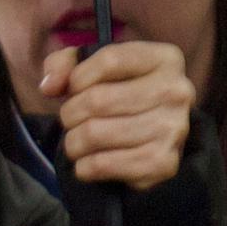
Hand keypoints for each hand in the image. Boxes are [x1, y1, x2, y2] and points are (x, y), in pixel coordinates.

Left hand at [38, 39, 196, 188]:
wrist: (155, 141)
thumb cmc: (120, 95)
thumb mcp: (94, 68)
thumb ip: (64, 64)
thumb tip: (49, 86)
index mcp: (165, 59)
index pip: (109, 60)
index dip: (78, 77)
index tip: (74, 88)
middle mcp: (177, 92)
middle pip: (98, 100)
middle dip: (70, 113)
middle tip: (72, 120)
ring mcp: (173, 129)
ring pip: (95, 134)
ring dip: (74, 142)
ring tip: (78, 141)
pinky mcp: (163, 163)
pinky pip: (103, 165)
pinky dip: (84, 167)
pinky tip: (90, 162)